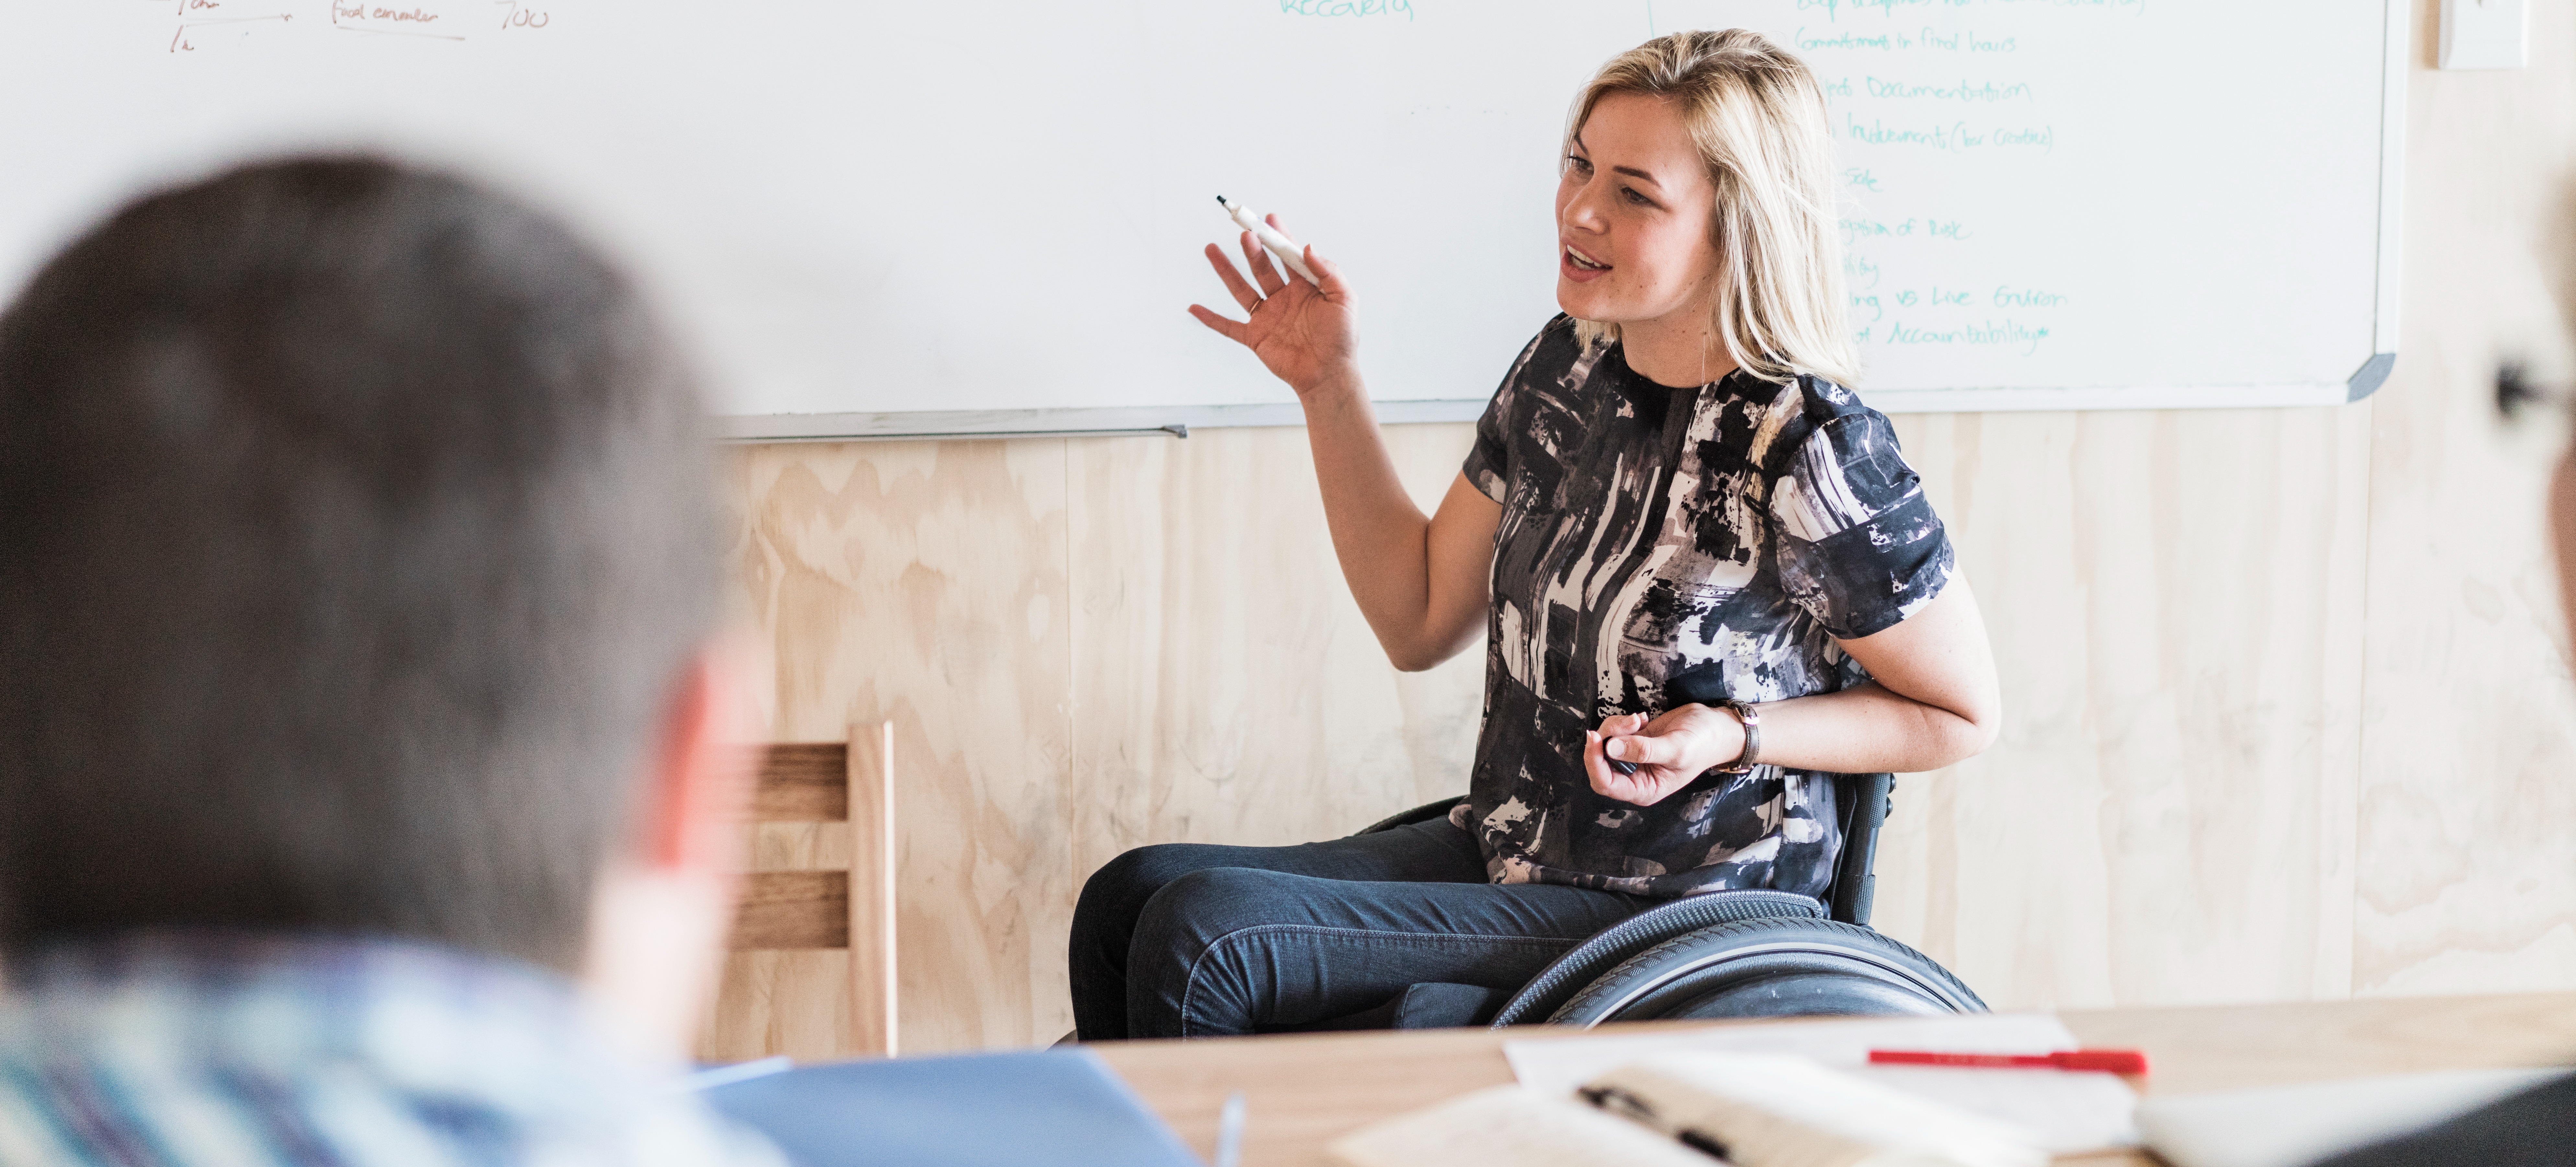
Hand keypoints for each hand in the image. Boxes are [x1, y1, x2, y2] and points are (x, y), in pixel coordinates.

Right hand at [1187, 215, 1357, 399]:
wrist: (1330, 375)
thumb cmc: (1342, 339)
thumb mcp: (1344, 299)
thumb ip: (1329, 272)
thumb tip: (1308, 247)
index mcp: (1305, 287)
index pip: (1288, 256)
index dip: (1279, 237)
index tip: (1270, 219)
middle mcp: (1283, 298)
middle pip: (1262, 267)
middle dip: (1254, 249)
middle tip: (1246, 233)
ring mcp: (1267, 317)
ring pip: (1241, 289)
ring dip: (1226, 270)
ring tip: (1212, 249)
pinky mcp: (1255, 337)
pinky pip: (1228, 326)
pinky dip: (1210, 318)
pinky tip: (1193, 307)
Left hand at [1583, 705, 1749, 806]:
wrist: (1716, 728)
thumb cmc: (1702, 744)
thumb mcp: (1676, 749)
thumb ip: (1644, 750)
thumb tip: (1610, 748)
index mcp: (1644, 789)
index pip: (1605, 784)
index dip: (1594, 762)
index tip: (1596, 737)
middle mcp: (1634, 777)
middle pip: (1599, 762)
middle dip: (1607, 738)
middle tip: (1629, 722)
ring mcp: (1632, 759)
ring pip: (1605, 743)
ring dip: (1617, 726)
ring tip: (1639, 719)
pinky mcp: (1634, 741)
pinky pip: (1614, 732)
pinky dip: (1623, 722)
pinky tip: (1642, 718)